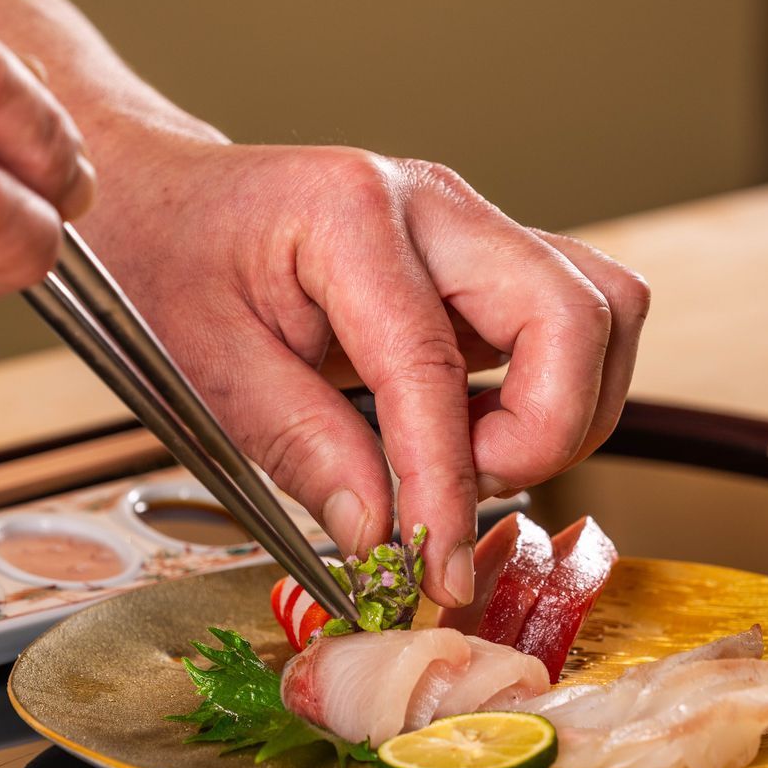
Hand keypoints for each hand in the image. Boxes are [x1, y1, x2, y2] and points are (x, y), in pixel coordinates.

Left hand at [81, 133, 648, 607]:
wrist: (165, 201)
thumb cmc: (169, 261)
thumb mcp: (203, 365)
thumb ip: (301, 449)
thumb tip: (383, 537)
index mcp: (349, 214)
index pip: (433, 363)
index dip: (444, 481)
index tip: (434, 565)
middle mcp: (434, 207)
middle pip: (578, 311)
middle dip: (547, 429)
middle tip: (462, 490)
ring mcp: (469, 231)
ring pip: (602, 311)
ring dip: (564, 410)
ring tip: (464, 457)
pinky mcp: (483, 267)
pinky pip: (570, 327)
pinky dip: (549, 396)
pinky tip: (467, 432)